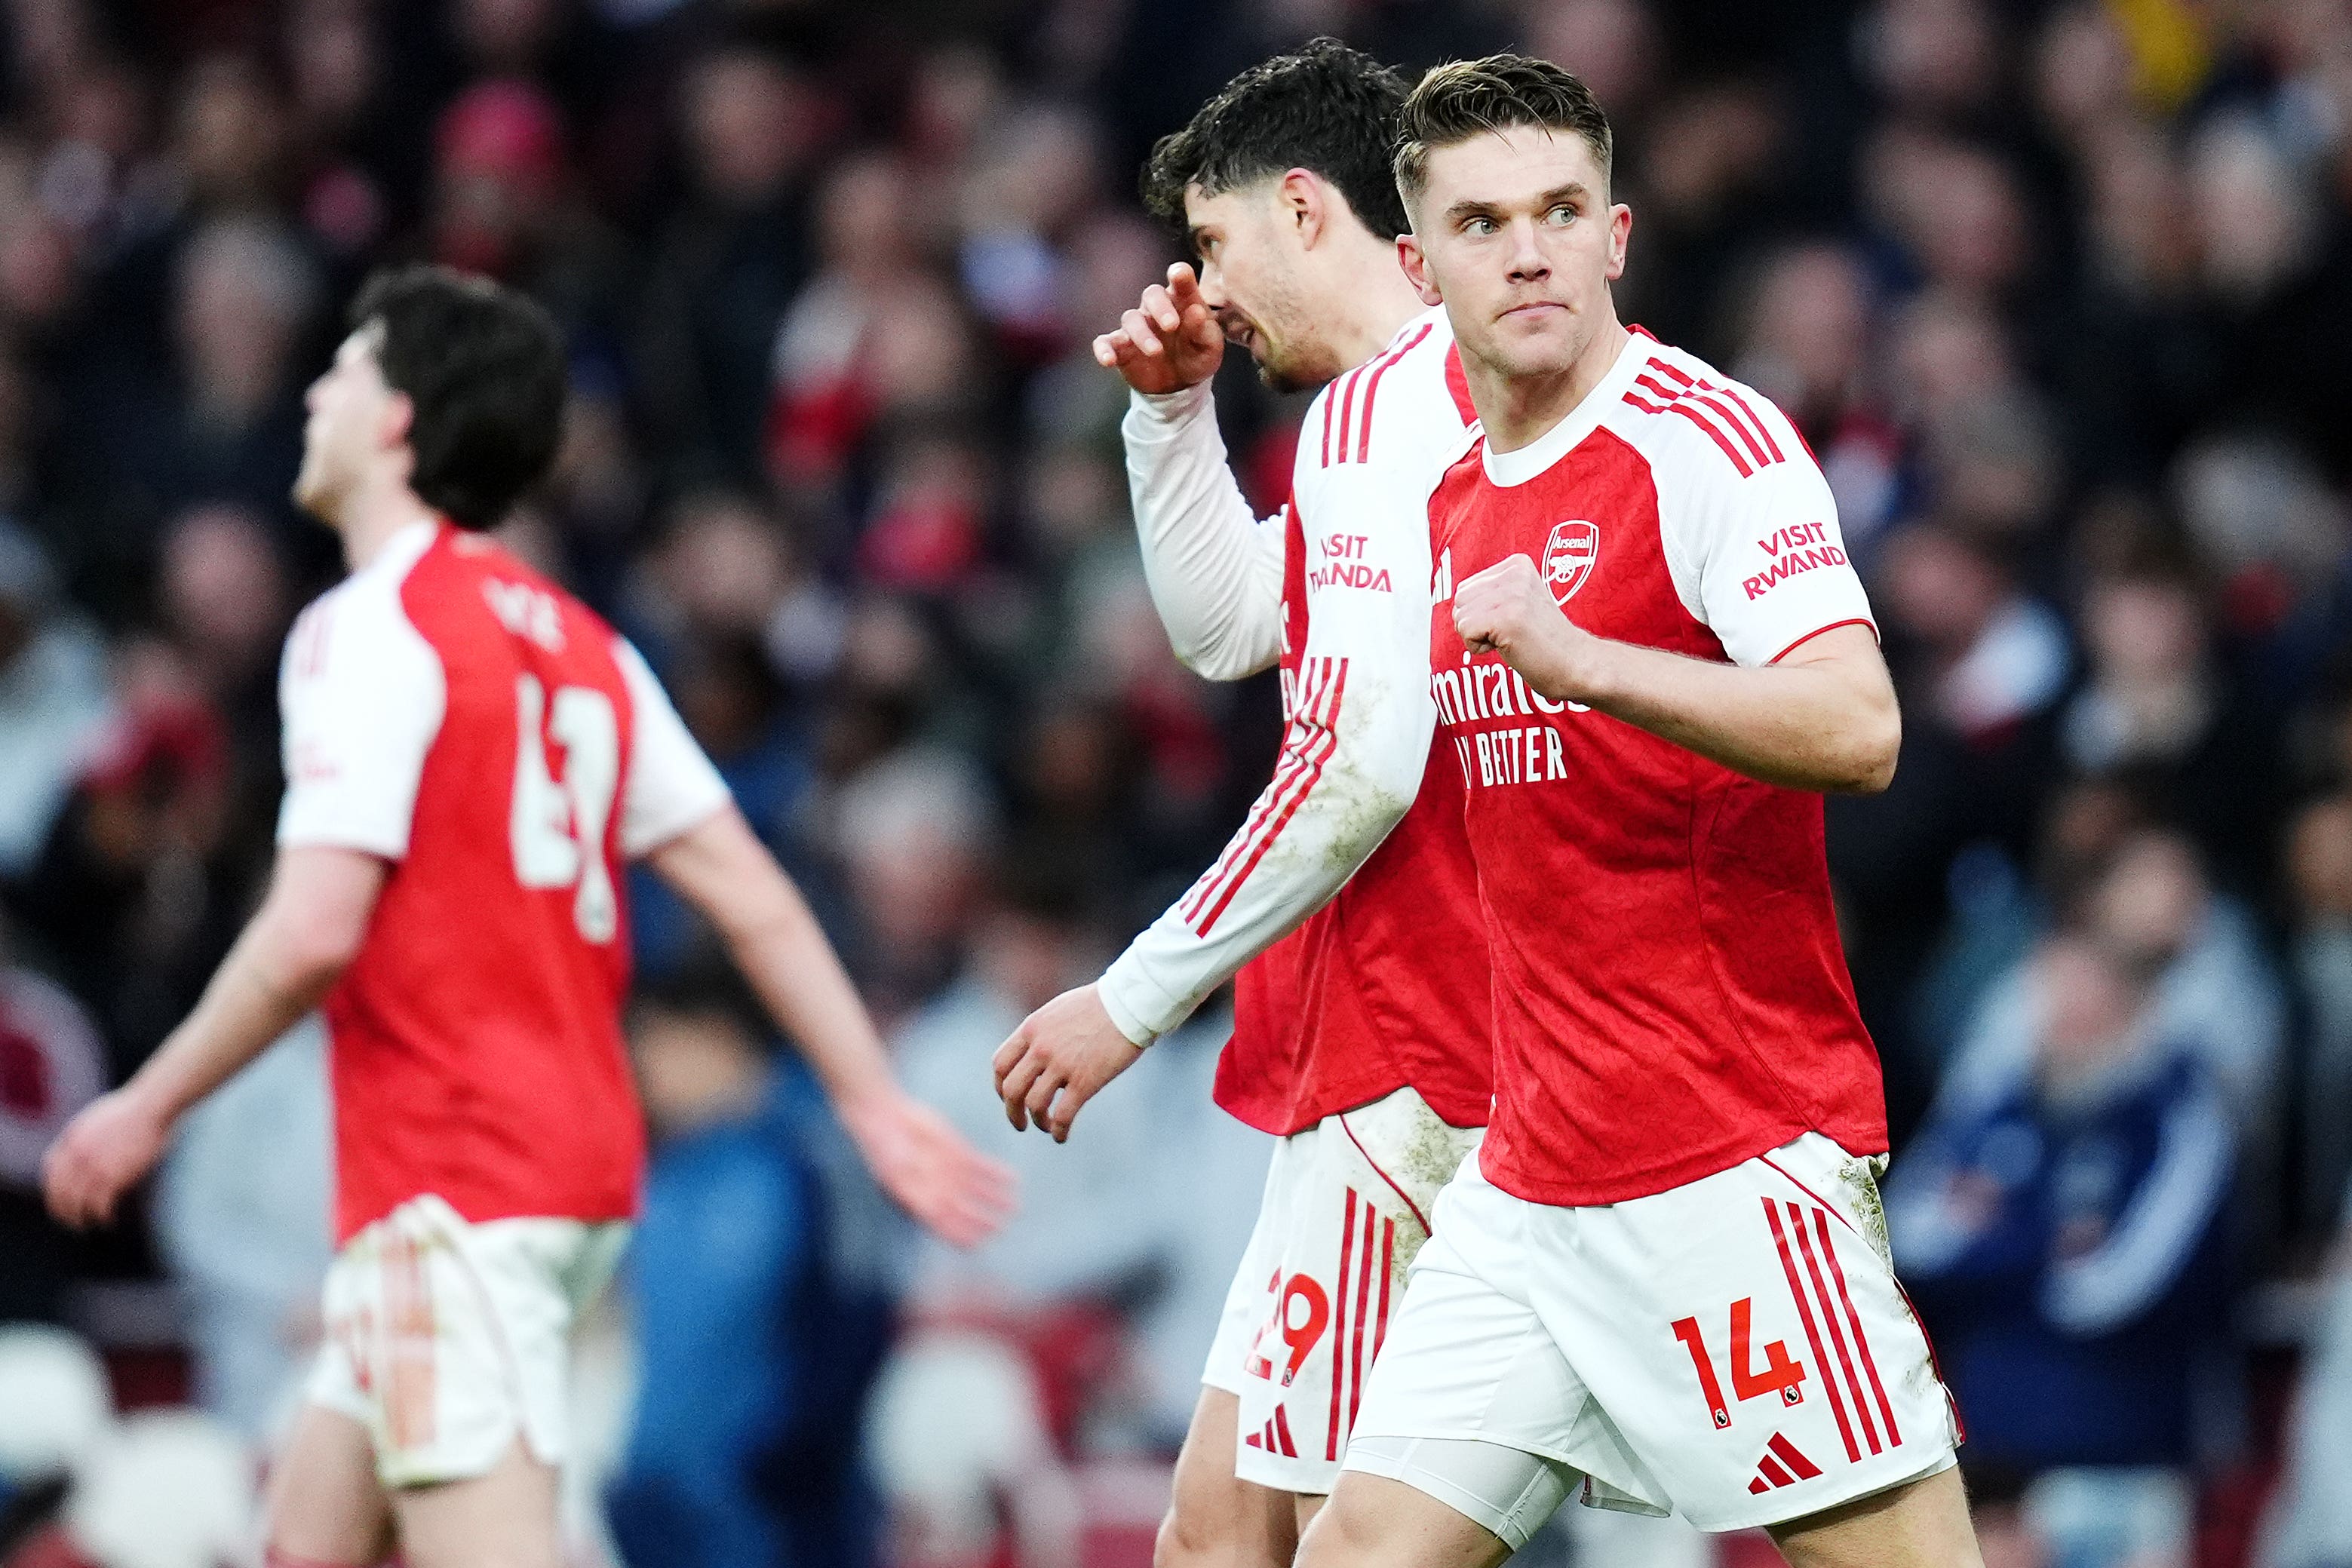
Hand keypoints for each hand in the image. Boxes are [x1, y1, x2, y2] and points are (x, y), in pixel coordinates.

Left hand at [43, 1087, 170, 1229]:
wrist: (152, 1105)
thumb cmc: (135, 1108)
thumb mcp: (99, 1117)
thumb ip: (87, 1135)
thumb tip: (85, 1148)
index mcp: (71, 1138)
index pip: (50, 1170)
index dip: (54, 1188)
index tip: (61, 1198)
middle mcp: (75, 1154)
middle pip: (59, 1191)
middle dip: (62, 1210)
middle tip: (71, 1221)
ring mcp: (92, 1166)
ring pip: (76, 1203)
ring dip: (80, 1218)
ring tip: (89, 1225)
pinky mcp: (112, 1176)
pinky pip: (100, 1204)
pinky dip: (103, 1216)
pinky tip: (109, 1220)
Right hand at [840, 1091, 1017, 1248]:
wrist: (885, 1116)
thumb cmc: (883, 1151)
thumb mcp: (897, 1178)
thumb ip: (916, 1196)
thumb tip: (935, 1218)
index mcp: (920, 1204)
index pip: (946, 1228)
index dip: (963, 1236)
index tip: (981, 1242)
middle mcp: (938, 1192)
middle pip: (967, 1213)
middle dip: (985, 1221)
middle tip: (1003, 1226)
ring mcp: (950, 1173)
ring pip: (979, 1191)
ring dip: (996, 1199)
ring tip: (1014, 1206)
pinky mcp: (958, 1153)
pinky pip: (982, 1167)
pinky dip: (997, 1174)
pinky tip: (1013, 1179)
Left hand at [990, 984, 1145, 1141]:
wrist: (1129, 1003)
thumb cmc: (1099, 1005)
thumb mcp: (1058, 1011)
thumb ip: (1041, 1032)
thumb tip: (1034, 1054)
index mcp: (1032, 1029)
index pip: (1000, 1064)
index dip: (1000, 1086)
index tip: (1008, 1097)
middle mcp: (1041, 1048)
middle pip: (1011, 1089)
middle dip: (1012, 1112)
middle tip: (1019, 1123)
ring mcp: (1062, 1065)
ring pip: (1034, 1104)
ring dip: (1037, 1122)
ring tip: (1046, 1127)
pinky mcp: (1085, 1081)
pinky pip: (1063, 1115)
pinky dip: (1059, 1131)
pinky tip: (1062, 1136)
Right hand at [1092, 263, 1223, 394]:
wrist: (1181, 384)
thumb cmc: (1197, 355)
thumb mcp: (1209, 347)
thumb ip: (1203, 330)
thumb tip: (1196, 312)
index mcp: (1182, 301)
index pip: (1180, 280)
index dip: (1179, 275)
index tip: (1179, 275)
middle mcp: (1156, 309)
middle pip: (1151, 294)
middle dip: (1160, 307)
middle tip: (1172, 326)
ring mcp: (1137, 327)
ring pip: (1131, 319)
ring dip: (1142, 334)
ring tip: (1156, 352)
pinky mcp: (1120, 347)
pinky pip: (1104, 342)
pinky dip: (1103, 349)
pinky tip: (1108, 360)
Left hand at [1453, 554, 1605, 702]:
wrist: (1575, 663)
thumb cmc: (1543, 640)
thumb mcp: (1518, 602)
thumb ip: (1492, 593)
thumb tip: (1456, 602)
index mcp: (1517, 564)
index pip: (1467, 588)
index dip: (1481, 613)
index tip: (1511, 622)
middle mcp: (1514, 573)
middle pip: (1460, 600)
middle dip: (1475, 624)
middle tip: (1508, 633)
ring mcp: (1512, 594)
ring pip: (1460, 617)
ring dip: (1478, 637)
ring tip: (1510, 638)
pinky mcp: (1506, 617)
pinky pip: (1465, 632)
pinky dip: (1478, 648)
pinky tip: (1507, 646)